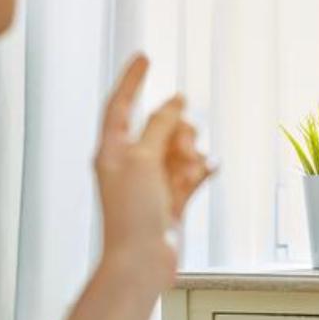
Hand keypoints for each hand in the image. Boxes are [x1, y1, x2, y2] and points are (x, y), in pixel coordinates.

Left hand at [94, 54, 213, 288]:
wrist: (142, 261)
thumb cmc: (131, 214)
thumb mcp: (144, 159)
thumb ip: (160, 125)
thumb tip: (174, 102)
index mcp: (112, 150)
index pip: (121, 104)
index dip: (132, 79)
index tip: (144, 57)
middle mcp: (131, 162)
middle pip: (160, 126)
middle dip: (178, 131)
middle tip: (183, 148)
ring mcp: (152, 180)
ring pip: (180, 148)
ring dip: (190, 155)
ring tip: (189, 172)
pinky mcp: (171, 197)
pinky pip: (191, 172)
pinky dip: (198, 171)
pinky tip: (206, 171)